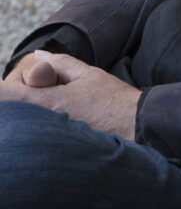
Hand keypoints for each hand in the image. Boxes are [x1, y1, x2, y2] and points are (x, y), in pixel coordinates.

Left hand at [0, 51, 140, 140]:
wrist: (139, 129)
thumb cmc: (115, 101)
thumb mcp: (89, 74)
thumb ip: (60, 63)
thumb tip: (39, 55)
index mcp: (47, 102)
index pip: (5, 94)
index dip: (8, 85)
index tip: (24, 81)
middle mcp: (44, 124)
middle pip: (13, 110)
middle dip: (22, 98)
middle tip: (46, 91)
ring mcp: (51, 141)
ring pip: (25, 124)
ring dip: (32, 112)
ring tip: (61, 106)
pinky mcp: (61, 152)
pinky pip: (40, 137)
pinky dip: (43, 127)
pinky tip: (67, 120)